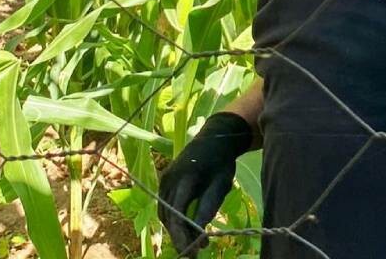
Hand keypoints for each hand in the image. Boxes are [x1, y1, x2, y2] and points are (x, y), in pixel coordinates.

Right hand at [158, 112, 253, 256]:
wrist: (215, 138)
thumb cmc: (221, 162)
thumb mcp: (220, 185)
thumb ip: (208, 207)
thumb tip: (199, 233)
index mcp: (183, 179)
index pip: (177, 213)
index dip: (182, 235)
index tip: (193, 251)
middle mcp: (168, 180)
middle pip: (168, 216)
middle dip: (179, 237)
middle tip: (195, 253)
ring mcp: (165, 180)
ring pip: (165, 213)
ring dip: (176, 230)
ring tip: (194, 244)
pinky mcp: (166, 181)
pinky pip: (166, 205)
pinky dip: (174, 219)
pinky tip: (187, 229)